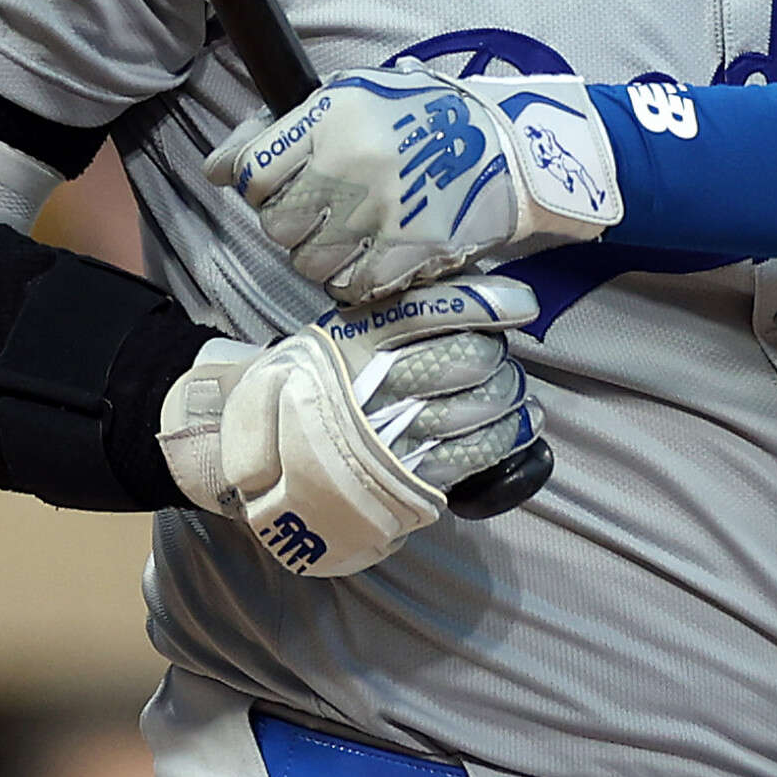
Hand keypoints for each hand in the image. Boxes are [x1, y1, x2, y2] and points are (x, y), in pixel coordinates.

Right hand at [158, 277, 547, 575]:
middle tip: (497, 355)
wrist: (255, 458)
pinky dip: (506, 435)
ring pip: (478, 406)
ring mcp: (391, 437)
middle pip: (466, 359)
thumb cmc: (305, 387)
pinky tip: (521, 422)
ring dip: (507, 395)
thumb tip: (472, 296)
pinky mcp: (405, 480)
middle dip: (494, 355)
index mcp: (352, 341)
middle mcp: (373, 385)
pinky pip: (472, 454)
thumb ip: (392, 318)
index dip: (486, 305)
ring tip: (511, 390)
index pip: (431, 312)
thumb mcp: (335, 336)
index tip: (521, 305)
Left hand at [210, 72, 621, 301]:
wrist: (508, 152)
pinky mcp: (406, 253)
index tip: (275, 185)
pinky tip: (370, 255)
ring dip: (319, 255)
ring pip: (306, 261)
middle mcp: (352, 162)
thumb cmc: (422, 120)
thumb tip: (220, 168)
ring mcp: (380, 212)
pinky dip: (351, 279)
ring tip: (347, 235)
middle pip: (275, 222)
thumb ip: (284, 131)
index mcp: (334, 115)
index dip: (256, 184)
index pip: (252, 169)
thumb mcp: (353, 97)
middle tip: (320, 210)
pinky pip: (347, 287)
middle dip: (290, 221)